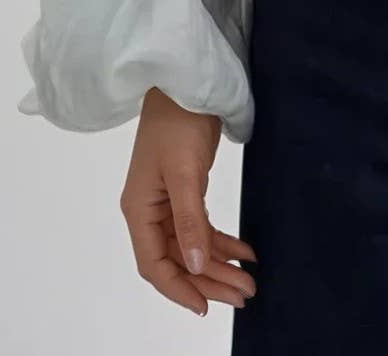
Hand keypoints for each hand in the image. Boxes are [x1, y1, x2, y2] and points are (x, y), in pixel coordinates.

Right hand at [120, 87, 257, 317]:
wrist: (188, 80)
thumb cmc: (179, 121)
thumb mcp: (185, 173)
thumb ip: (189, 221)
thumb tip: (196, 266)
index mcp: (138, 210)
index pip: (154, 264)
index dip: (179, 289)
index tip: (207, 306)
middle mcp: (149, 211)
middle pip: (177, 259)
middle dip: (209, 280)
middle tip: (244, 294)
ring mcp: (167, 201)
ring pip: (191, 246)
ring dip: (219, 263)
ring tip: (249, 279)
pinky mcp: (186, 189)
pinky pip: (202, 226)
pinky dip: (222, 240)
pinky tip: (245, 250)